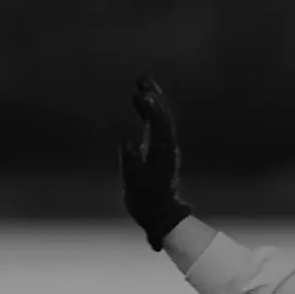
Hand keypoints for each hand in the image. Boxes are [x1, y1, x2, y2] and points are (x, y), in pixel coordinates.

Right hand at [119, 77, 193, 249]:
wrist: (160, 214)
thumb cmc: (146, 201)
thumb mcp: (134, 185)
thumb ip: (130, 164)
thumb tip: (127, 142)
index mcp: (163, 154)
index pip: (160, 127)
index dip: (152, 110)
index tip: (142, 96)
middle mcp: (167, 147)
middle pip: (164, 116)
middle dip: (154, 97)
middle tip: (143, 80)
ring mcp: (165, 146)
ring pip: (161, 118)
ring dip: (153, 100)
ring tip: (142, 83)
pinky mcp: (160, 148)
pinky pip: (156, 124)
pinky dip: (149, 111)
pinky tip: (139, 101)